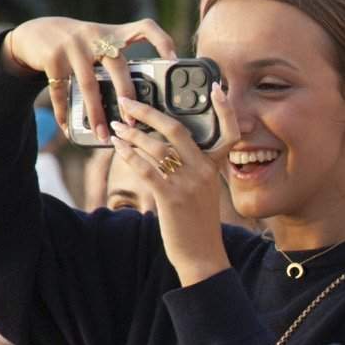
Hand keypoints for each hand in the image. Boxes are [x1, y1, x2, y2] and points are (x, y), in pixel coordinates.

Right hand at [2, 17, 179, 151]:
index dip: (162, 41)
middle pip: (118, 66)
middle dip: (127, 96)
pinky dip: (64, 112)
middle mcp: (96, 36)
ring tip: (103, 134)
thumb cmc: (77, 45)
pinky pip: (61, 91)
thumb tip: (140, 100)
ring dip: (96, 113)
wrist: (34, 32)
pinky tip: (68, 128)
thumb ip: (119, 61)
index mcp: (114, 34)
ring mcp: (73, 46)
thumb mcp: (100, 43)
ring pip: (89, 85)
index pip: (145, 28)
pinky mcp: (53, 57)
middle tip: (133, 122)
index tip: (173, 61)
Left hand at [108, 92, 239, 284]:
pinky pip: (145, 168)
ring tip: (116, 127)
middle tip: (129, 102)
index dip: (224, 109)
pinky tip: (117, 147)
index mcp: (214, 168)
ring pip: (155, 147)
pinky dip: (128, 154)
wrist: (202, 257)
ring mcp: (188, 184)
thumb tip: (160, 146)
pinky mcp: (170, 198)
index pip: (228, 133)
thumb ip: (191, 168)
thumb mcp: (203, 192)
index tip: (215, 87)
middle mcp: (203, 172)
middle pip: (176, 129)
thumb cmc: (197, 224)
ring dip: (131, 134)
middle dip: (148, 112)